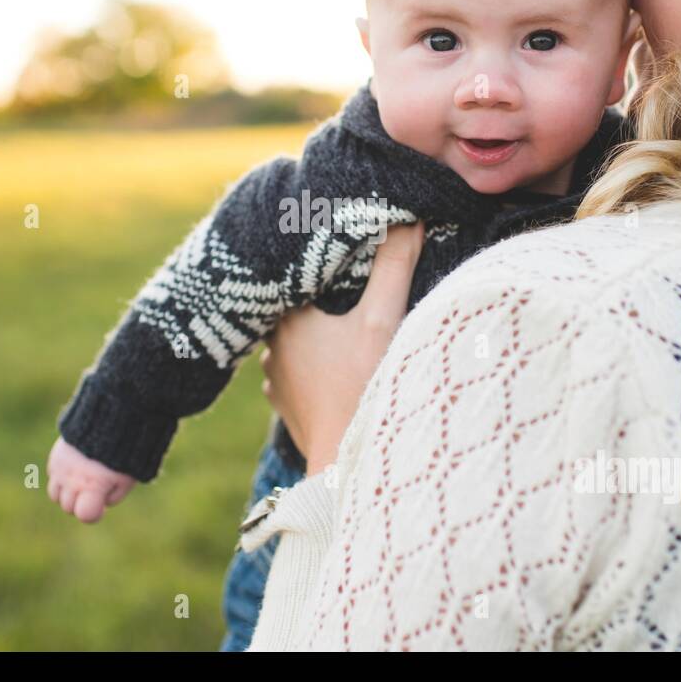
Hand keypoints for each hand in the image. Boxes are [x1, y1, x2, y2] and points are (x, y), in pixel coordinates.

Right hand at [46, 435, 138, 522]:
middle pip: (68, 507)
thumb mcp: (126, 477)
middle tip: (96, 489)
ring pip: (56, 495)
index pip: (84, 514)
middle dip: (81, 503)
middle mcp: (73, 480)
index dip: (94, 515)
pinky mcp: (56, 456)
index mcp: (93, 486)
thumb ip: (113, 497)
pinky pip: (53, 477)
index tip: (102, 506)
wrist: (109, 418)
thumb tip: (100, 505)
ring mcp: (61, 468)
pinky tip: (77, 467)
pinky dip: (62, 477)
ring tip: (84, 480)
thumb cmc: (123, 451)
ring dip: (68, 492)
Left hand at [260, 221, 425, 476]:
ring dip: (312, 336)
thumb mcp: (382, 319)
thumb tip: (409, 219)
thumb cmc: (361, 386)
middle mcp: (271, 347)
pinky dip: (311, 368)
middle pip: (293, 308)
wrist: (343, 462)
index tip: (334, 254)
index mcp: (287, 319)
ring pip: (292, 344)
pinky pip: (294, 375)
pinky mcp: (285, 406)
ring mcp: (274, 380)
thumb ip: (394, 267)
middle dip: (316, 298)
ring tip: (339, 325)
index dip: (314, 264)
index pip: (294, 276)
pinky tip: (332, 366)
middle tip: (342, 287)